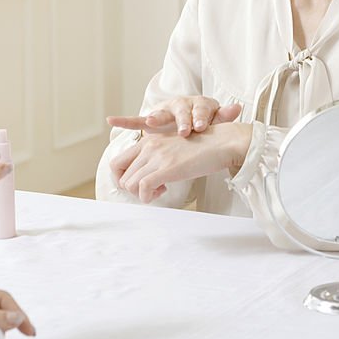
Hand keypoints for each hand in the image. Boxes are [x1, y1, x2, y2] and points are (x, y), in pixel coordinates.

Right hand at [107, 97, 240, 137]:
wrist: (192, 116)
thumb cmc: (206, 120)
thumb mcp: (217, 119)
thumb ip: (224, 115)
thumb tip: (237, 107)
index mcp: (197, 104)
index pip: (200, 109)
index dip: (200, 118)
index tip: (200, 127)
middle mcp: (180, 105)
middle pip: (180, 111)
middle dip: (181, 120)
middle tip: (182, 130)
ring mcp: (164, 112)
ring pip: (160, 114)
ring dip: (156, 118)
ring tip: (152, 122)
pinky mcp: (151, 121)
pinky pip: (136, 121)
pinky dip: (125, 121)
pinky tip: (111, 121)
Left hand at [111, 122, 251, 202]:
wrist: (222, 142)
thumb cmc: (202, 148)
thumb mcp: (173, 148)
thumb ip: (158, 157)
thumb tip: (149, 178)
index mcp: (147, 141)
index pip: (116, 163)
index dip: (123, 179)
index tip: (138, 185)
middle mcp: (148, 147)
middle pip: (121, 176)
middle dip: (133, 189)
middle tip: (151, 189)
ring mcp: (156, 157)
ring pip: (129, 184)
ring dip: (142, 194)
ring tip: (161, 189)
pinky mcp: (166, 168)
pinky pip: (143, 188)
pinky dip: (149, 196)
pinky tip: (164, 190)